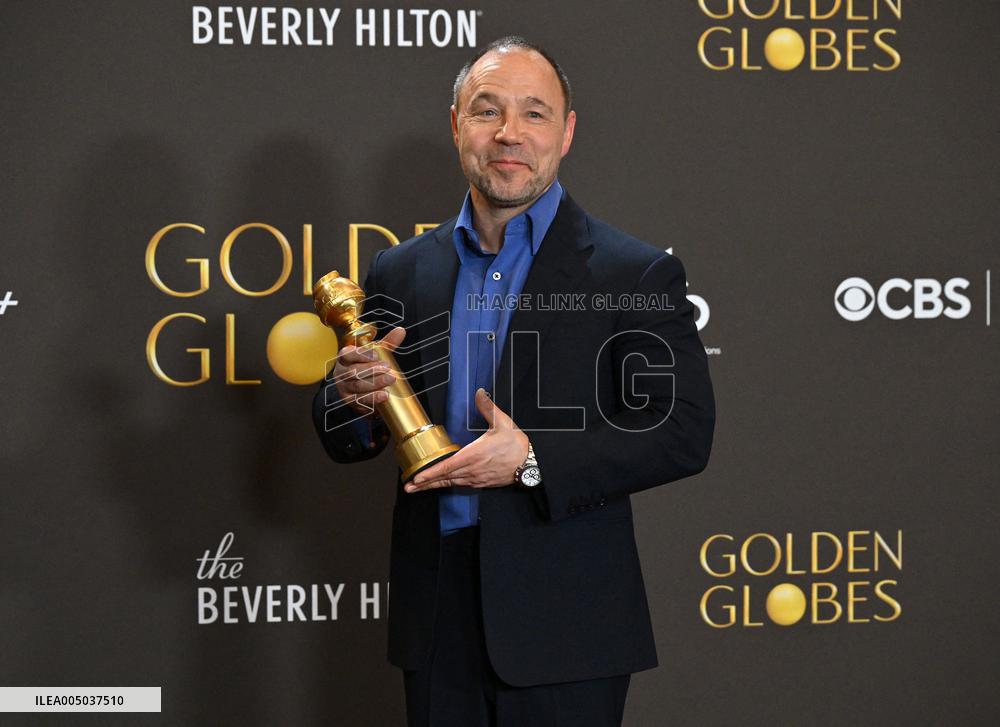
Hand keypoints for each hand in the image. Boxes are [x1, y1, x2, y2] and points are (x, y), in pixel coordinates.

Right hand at [332, 326, 403, 415]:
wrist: (361, 389)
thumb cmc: (367, 366)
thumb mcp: (375, 354)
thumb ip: (387, 343)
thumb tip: (401, 331)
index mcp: (345, 358)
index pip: (348, 354)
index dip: (361, 354)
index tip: (377, 355)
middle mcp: (341, 372)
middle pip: (353, 371)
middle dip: (372, 370)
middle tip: (388, 368)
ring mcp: (344, 387)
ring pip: (357, 386)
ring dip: (375, 383)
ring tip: (390, 380)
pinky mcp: (350, 400)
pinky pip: (359, 400)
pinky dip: (372, 398)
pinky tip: (384, 395)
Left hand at [404, 388, 529, 492]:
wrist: (530, 463)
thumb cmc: (516, 444)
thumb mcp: (502, 422)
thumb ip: (487, 407)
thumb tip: (480, 392)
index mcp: (474, 455)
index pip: (446, 466)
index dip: (430, 473)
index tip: (416, 477)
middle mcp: (472, 469)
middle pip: (444, 478)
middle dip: (425, 483)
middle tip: (409, 487)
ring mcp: (477, 478)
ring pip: (451, 483)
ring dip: (434, 486)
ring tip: (418, 488)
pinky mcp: (482, 483)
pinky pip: (461, 485)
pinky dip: (448, 485)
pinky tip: (441, 484)